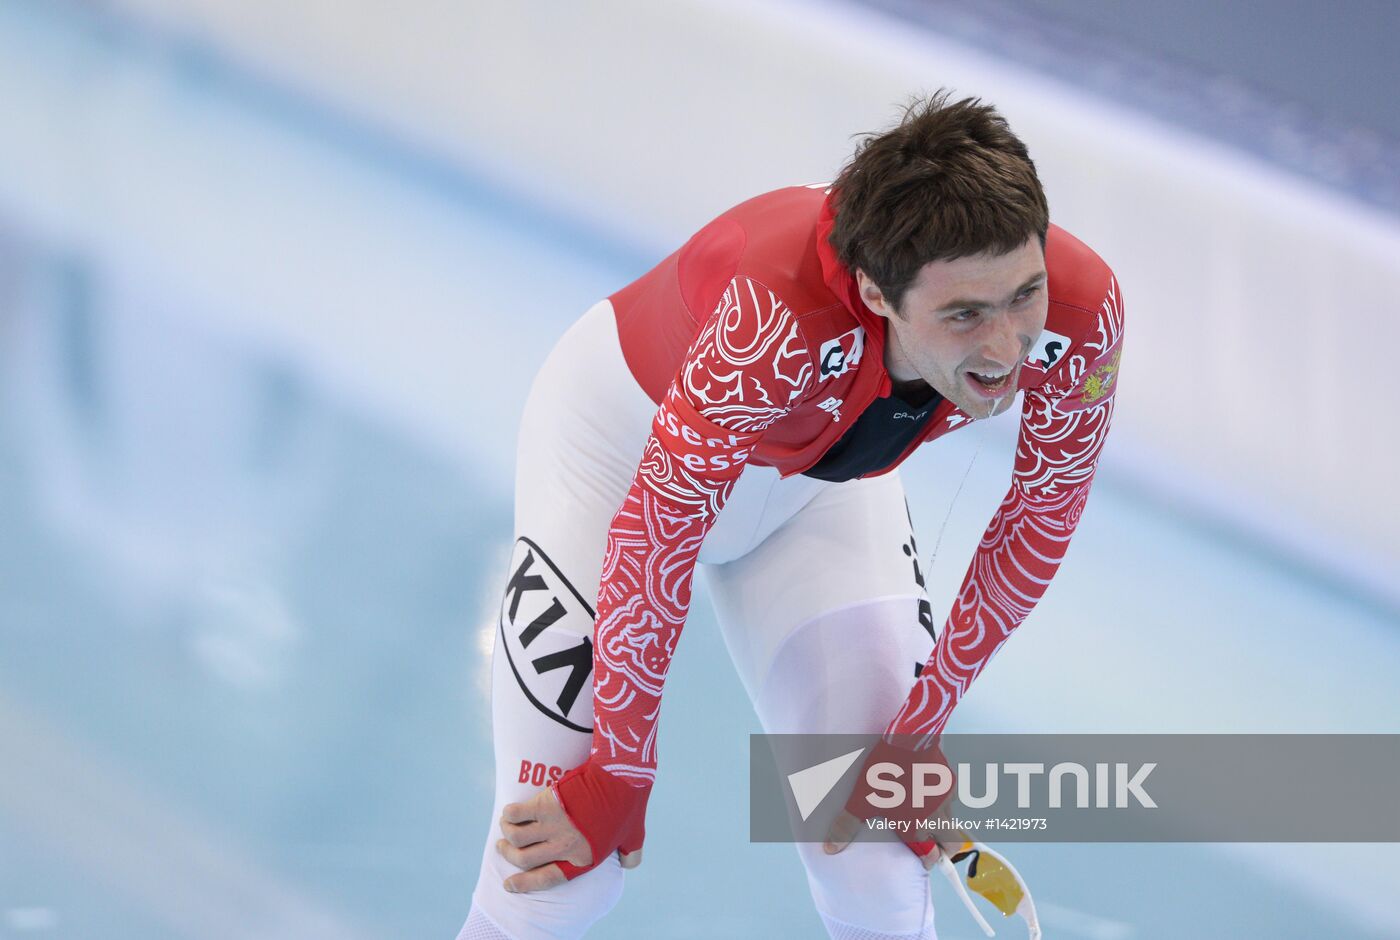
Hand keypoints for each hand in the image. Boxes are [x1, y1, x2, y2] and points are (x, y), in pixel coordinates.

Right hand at [497, 775, 645, 892]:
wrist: (623, 775)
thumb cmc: (630, 804)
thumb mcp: (635, 836)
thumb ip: (631, 854)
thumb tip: (629, 863)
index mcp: (583, 859)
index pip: (546, 879)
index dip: (524, 884)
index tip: (508, 885)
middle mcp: (564, 847)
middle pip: (524, 859)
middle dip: (509, 855)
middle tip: (503, 848)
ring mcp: (553, 826)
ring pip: (515, 838)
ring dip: (506, 834)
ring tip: (505, 827)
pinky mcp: (545, 804)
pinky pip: (515, 814)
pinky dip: (509, 814)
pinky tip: (509, 811)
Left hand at [822, 736, 959, 867]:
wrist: (908, 741)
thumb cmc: (884, 772)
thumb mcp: (861, 800)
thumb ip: (847, 826)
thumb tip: (830, 848)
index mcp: (915, 828)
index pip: (932, 858)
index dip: (928, 862)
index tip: (923, 862)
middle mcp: (935, 818)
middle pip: (952, 844)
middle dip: (946, 850)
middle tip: (935, 847)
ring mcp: (946, 799)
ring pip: (951, 819)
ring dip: (941, 822)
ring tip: (924, 813)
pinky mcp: (949, 780)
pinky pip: (949, 796)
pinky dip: (941, 798)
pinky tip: (927, 789)